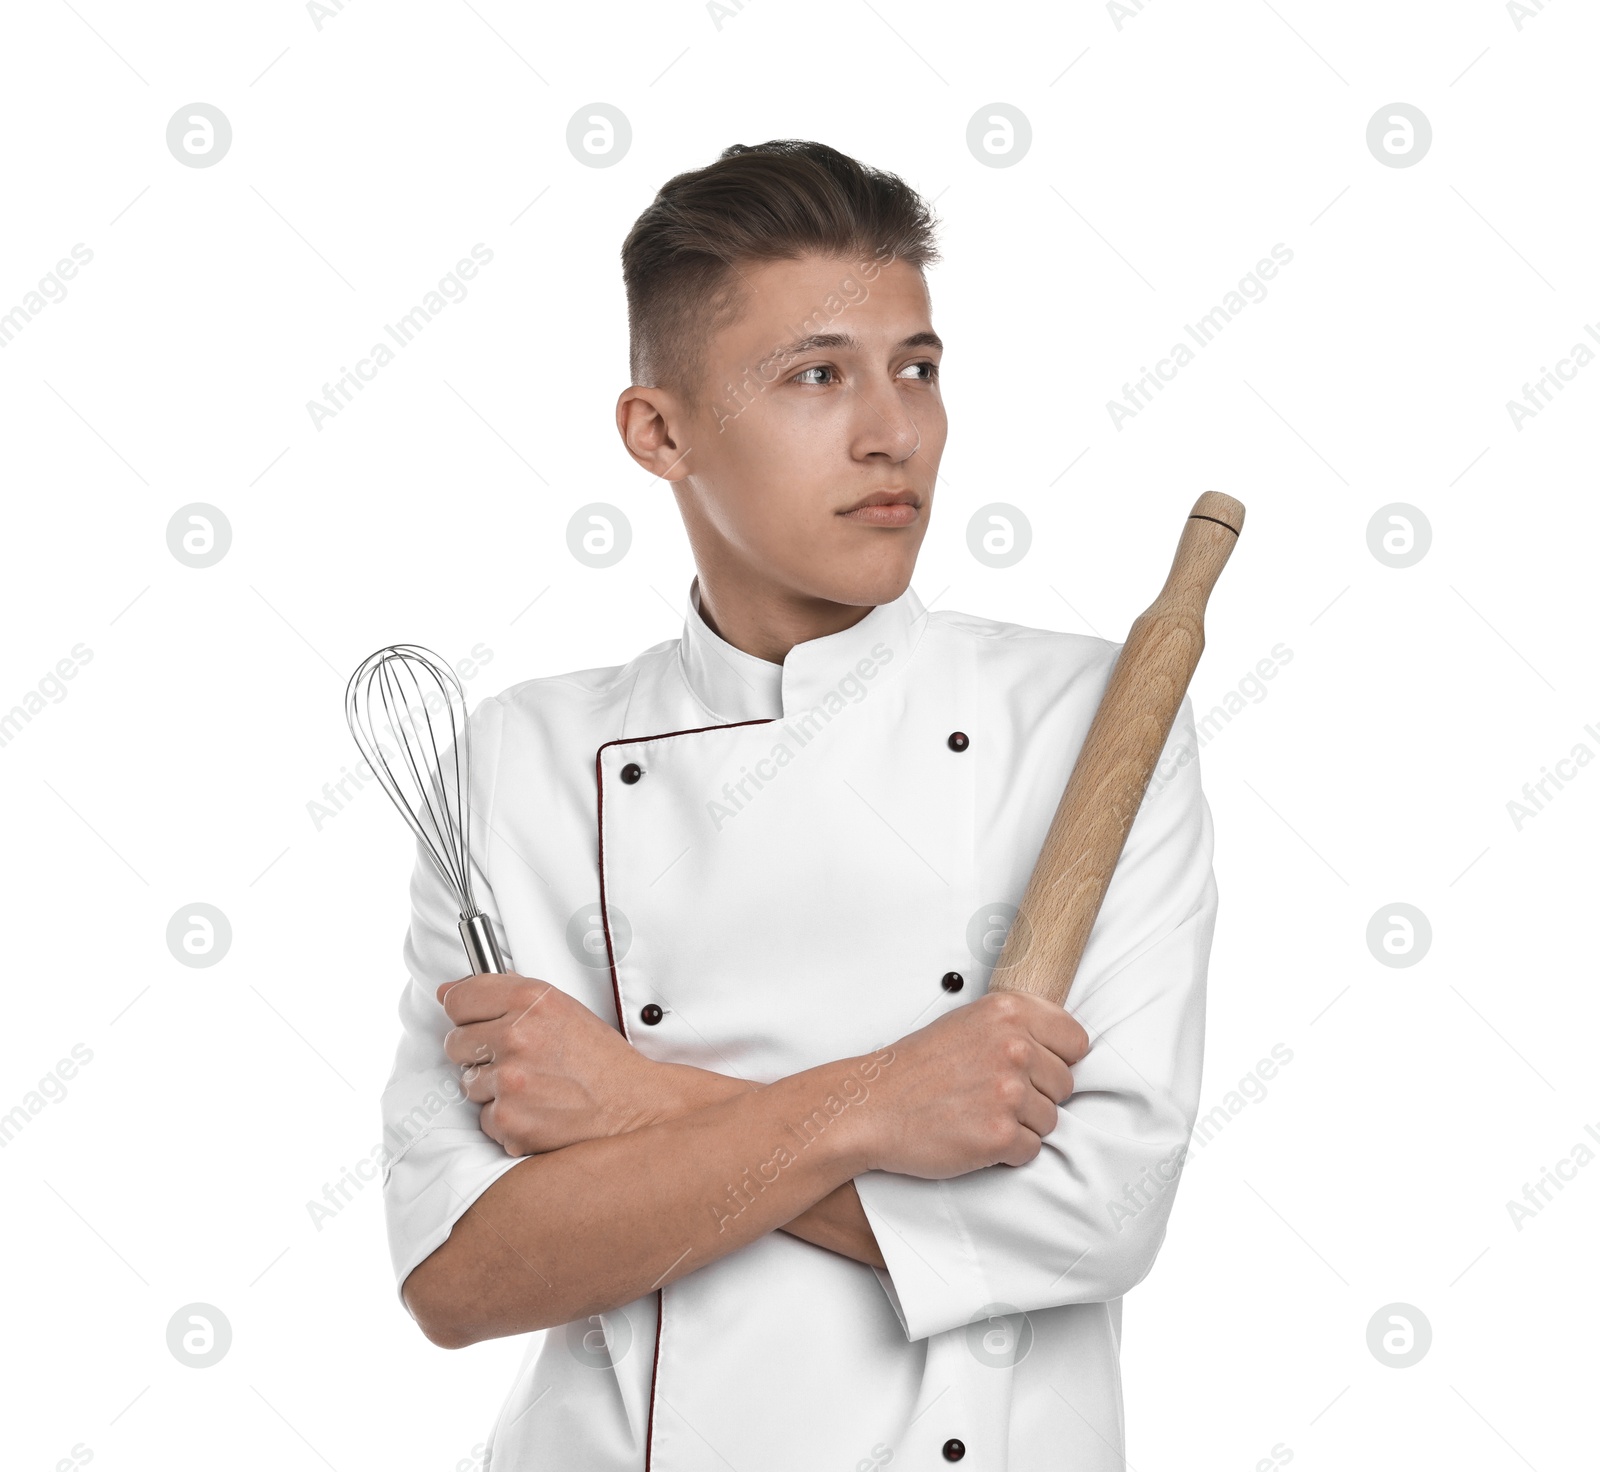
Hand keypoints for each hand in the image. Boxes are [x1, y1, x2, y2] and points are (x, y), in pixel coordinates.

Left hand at [437, 973, 671, 1155]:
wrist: (632, 1106)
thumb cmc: (598, 1059)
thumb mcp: (560, 1007)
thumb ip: (505, 992)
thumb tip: (447, 991)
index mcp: (530, 999)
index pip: (458, 998)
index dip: (467, 1013)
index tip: (478, 1022)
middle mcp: (516, 1035)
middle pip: (456, 1042)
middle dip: (481, 1053)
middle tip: (520, 1060)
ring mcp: (509, 1080)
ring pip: (468, 1082)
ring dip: (493, 1088)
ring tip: (534, 1086)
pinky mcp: (507, 1120)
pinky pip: (483, 1118)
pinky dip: (506, 1119)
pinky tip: (537, 1111)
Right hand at [852, 991, 1089, 1178]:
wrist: (871, 1107)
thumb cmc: (916, 1069)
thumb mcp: (967, 1021)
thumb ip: (1015, 1027)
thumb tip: (1060, 1047)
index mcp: (1008, 1012)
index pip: (1076, 1040)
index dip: (1057, 1059)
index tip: (1034, 1068)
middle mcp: (1013, 1047)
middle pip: (1065, 1084)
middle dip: (1036, 1095)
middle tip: (992, 1094)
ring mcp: (1008, 1092)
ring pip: (1051, 1120)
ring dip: (1020, 1124)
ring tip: (978, 1113)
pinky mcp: (1000, 1135)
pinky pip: (1031, 1150)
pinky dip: (1007, 1151)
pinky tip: (975, 1135)